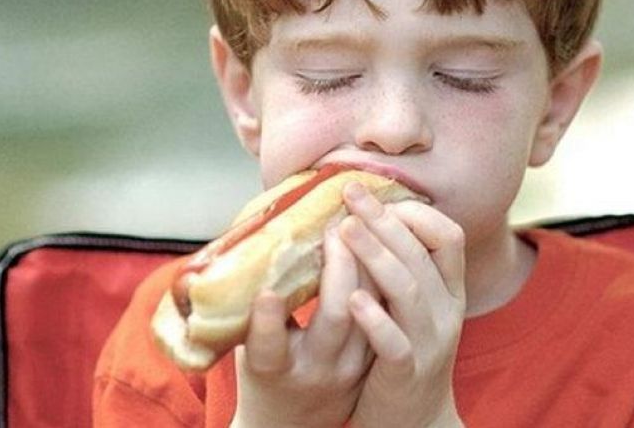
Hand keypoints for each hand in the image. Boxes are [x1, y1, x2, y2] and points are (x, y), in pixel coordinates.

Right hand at [231, 228, 373, 427]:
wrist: (291, 425)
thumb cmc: (263, 375)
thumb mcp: (247, 347)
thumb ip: (250, 309)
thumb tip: (249, 244)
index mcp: (272, 370)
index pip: (268, 349)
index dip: (267, 322)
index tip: (266, 292)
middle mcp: (315, 371)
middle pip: (335, 317)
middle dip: (338, 265)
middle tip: (334, 225)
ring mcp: (350, 368)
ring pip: (369, 309)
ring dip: (368, 263)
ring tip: (362, 226)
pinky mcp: (373, 361)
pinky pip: (385, 311)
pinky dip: (383, 277)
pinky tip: (383, 247)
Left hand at [340, 182, 466, 427]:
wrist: (415, 423)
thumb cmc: (403, 355)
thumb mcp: (414, 309)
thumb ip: (402, 270)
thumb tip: (368, 216)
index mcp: (449, 292)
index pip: (449, 236)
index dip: (414, 211)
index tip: (376, 194)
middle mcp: (446, 313)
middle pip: (422, 254)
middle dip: (385, 219)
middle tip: (350, 194)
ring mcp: (430, 343)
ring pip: (409, 290)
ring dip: (375, 255)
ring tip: (344, 230)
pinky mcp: (407, 374)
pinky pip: (395, 342)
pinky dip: (375, 318)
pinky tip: (352, 299)